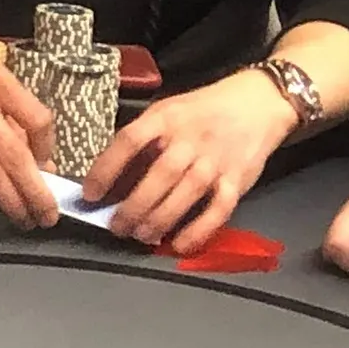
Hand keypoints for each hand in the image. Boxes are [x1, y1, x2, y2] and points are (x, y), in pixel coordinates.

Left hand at [81, 70, 297, 253]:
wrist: (258, 103)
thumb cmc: (203, 110)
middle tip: (116, 226)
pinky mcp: (237, 180)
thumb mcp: (168, 112)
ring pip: (186, 194)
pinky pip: (218, 210)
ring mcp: (216, 159)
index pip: (130, 140)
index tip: (90, 193)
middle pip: (159, 174)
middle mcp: (191, 138)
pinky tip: (178, 245)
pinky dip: (198, 231)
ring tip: (140, 235)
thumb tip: (112, 180)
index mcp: (166, 116)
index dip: (106, 169)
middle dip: (133, 205)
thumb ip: (143, 141)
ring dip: (159, 219)